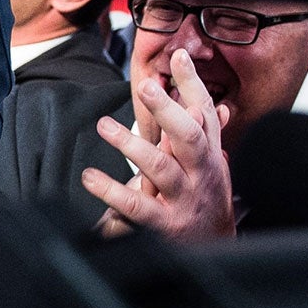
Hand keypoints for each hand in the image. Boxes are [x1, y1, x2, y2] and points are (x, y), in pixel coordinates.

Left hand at [82, 50, 236, 239]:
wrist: (216, 252)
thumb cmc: (207, 202)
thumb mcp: (211, 167)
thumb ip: (207, 136)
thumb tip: (216, 103)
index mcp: (211, 157)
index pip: (205, 115)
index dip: (193, 84)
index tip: (178, 55)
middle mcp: (201, 175)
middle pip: (190, 137)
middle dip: (169, 110)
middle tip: (146, 85)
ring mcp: (184, 200)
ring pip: (161, 169)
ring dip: (133, 145)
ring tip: (105, 126)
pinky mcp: (166, 226)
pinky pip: (137, 208)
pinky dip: (112, 192)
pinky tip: (91, 178)